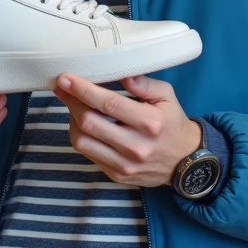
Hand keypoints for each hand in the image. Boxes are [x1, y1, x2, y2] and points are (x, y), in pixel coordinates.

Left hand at [54, 74, 201, 187]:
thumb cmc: (172, 123)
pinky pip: (88, 154)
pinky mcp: (117, 175)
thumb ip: (144, 83)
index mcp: (149, 122)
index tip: (66, 78)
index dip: (83, 90)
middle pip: (89, 122)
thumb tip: (122, 72)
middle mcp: (136, 146)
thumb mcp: (166, 97)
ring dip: (71, 120)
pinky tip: (82, 122)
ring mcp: (125, 164)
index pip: (108, 104)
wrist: (185, 162)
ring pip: (83, 141)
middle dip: (70, 101)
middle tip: (62, 86)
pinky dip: (80, 136)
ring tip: (72, 103)